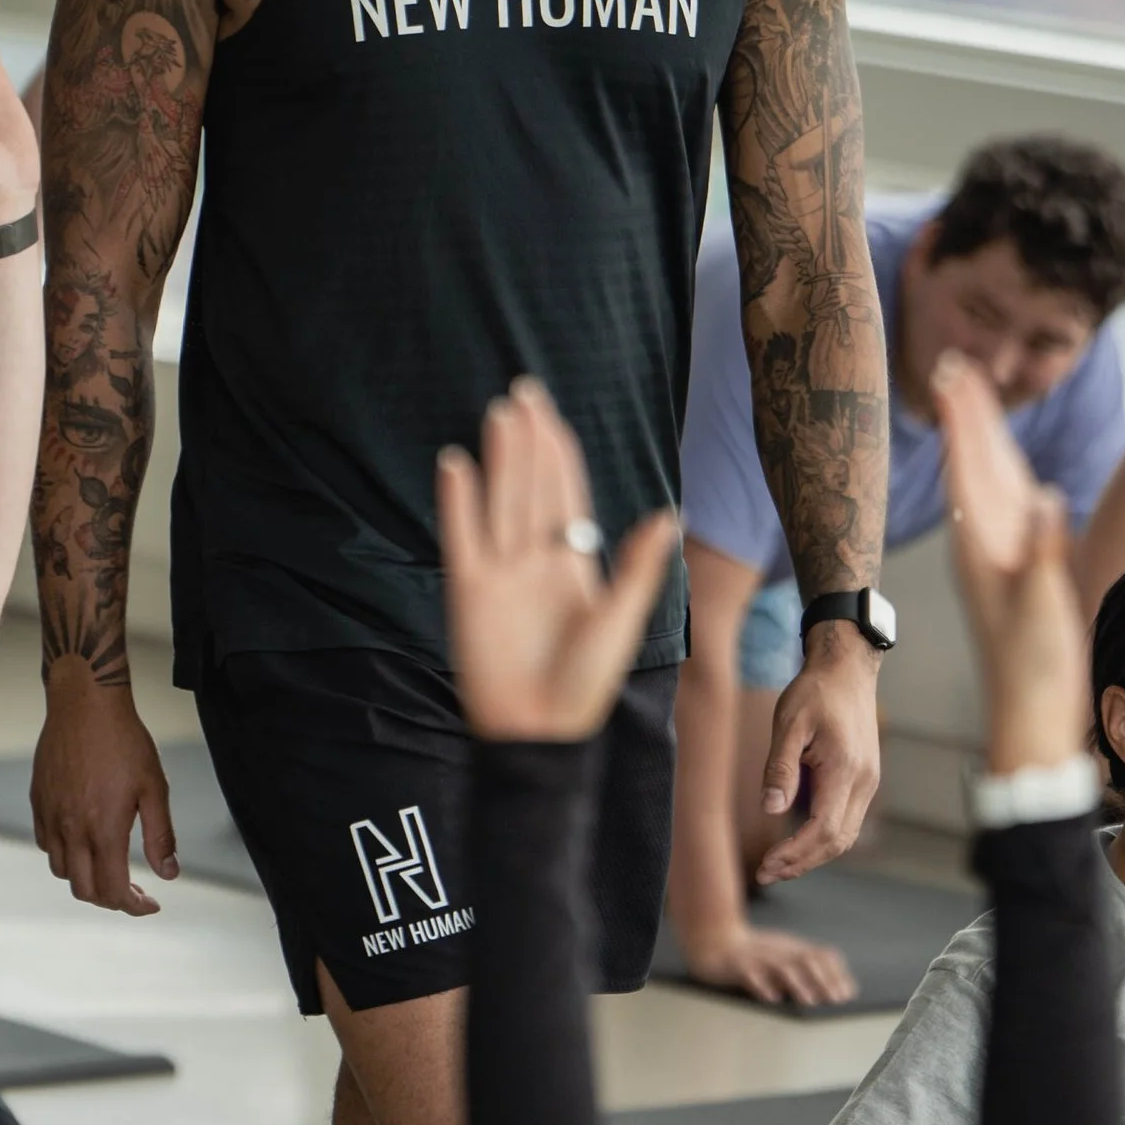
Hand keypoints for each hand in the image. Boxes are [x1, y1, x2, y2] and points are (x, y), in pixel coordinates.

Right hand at [31, 675, 179, 916]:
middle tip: (133, 890)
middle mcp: (72, 830)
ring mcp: (51, 817)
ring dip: (86, 879)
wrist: (84, 704)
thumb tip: (170, 874)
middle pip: (84, 890)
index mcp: (104, 830)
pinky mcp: (38, 802)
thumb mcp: (154, 787)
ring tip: (109, 866)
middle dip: (111, 899)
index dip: (133, 907)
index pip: (113, 891)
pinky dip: (64, 855)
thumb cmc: (124, 741)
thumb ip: (160, 835)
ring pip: (61, 871)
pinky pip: (46, 844)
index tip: (150, 904)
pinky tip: (83, 841)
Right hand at [436, 377, 679, 740]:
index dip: (558, 452)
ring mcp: (499, 572)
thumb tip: (669, 516)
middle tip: (523, 392)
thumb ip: (638, 567)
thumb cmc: (586, 684)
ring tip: (499, 414)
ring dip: (499, 458)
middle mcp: (534, 559)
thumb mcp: (622, 620)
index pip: (564, 493)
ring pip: (500, 501)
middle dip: (528, 441)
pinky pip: (461, 535)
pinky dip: (457, 500)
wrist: (539, 732)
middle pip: (530, 487)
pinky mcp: (469, 591)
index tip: (550, 412)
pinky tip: (455, 463)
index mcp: (572, 562)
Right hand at [680, 912, 857, 1008]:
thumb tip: (838, 992)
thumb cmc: (754, 956)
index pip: (821, 955)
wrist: (712, 940)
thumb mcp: (783, 957)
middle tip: (834, 1000)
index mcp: (792, 948)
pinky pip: (749, 974)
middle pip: (805, 960)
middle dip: (822, 980)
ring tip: (809, 1000)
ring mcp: (757, 957)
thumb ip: (806, 971)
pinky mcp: (736, 966)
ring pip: (780, 967)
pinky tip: (771, 998)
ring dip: (797, 983)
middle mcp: (778, 950)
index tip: (848, 995)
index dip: (836, 973)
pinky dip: (762, 986)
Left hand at [755, 640, 881, 881]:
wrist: (848, 670)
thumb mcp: (789, 723)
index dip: (794, 854)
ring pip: (845, 836)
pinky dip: (823, 839)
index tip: (765, 865)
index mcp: (844, 769)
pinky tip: (798, 841)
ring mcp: (868, 782)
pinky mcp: (865, 780)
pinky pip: (847, 821)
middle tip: (765, 873)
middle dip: (802, 864)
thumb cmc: (815, 692)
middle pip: (837, 842)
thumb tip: (771, 810)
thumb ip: (780, 768)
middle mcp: (864, 782)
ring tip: (779, 864)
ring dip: (813, 855)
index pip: (823, 830)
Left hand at [937, 352, 1087, 774]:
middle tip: (956, 363)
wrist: (1034, 720)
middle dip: (968, 414)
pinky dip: (1008, 477)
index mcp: (982, 548)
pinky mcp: (1021, 573)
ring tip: (973, 396)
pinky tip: (1009, 468)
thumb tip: (1049, 498)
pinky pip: (1011, 509)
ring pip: (992, 481)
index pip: (969, 469)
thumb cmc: (1035, 671)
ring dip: (983, 437)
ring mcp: (1001, 559)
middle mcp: (985, 547)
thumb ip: (1045, 553)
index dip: (962, 421)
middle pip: (976, 463)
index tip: (951, 377)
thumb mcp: (1041, 608)